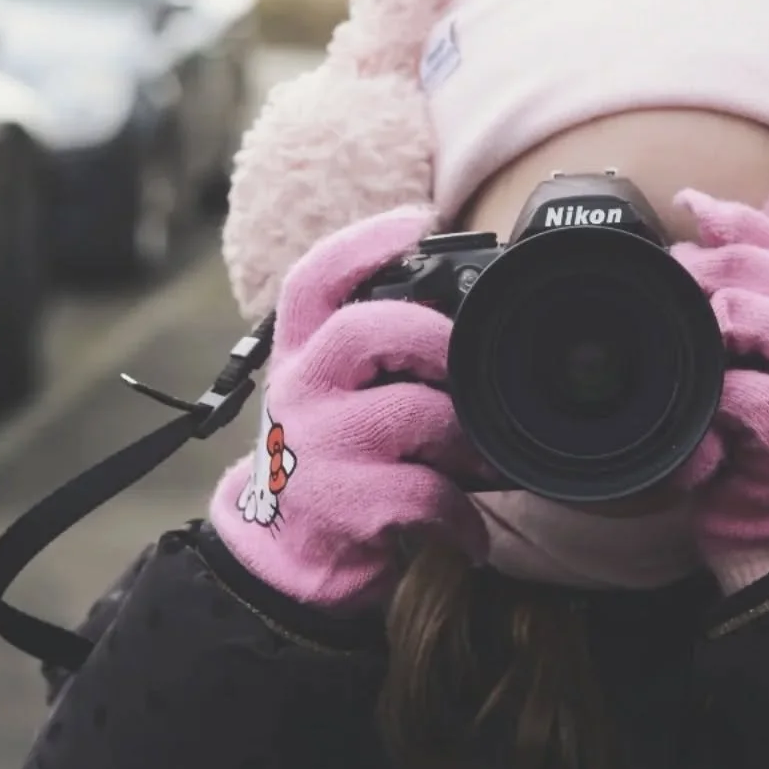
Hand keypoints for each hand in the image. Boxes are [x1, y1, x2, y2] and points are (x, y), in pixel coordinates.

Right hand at [208, 206, 490, 609]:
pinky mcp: (344, 505)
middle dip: (433, 336)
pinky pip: (426, 492)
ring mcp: (317, 448)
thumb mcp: (333, 388)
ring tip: (483, 457)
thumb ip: (374, 345)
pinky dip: (462, 513)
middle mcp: (299, 390)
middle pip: (363, 331)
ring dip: (466, 436)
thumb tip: (464, 305)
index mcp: (299, 352)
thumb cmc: (331, 451)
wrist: (285, 551)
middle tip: (468, 358)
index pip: (314, 280)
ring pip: (411, 413)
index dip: (364, 242)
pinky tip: (469, 526)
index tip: (417, 217)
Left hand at [668, 190, 768, 591]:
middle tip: (674, 285)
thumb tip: (750, 201)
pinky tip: (702, 405)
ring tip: (696, 341)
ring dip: (722, 319)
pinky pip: (743, 391)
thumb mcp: (764, 346)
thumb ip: (763, 277)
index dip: (738, 217)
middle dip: (713, 267)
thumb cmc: (764, 431)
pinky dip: (712, 394)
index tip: (689, 205)